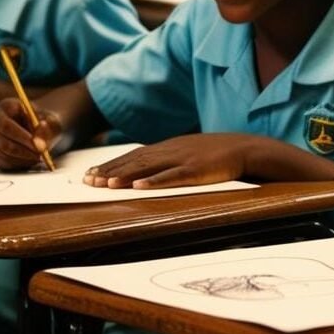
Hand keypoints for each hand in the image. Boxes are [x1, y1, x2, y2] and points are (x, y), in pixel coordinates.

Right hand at [0, 98, 61, 170]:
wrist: (38, 127)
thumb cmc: (44, 121)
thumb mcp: (51, 121)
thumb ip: (47, 129)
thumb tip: (39, 143)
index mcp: (4, 107)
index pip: (6, 126)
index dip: (22, 138)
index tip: (39, 147)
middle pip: (2, 143)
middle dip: (24, 152)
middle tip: (41, 156)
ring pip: (3, 155)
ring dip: (23, 159)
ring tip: (39, 156)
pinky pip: (2, 163)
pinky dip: (18, 164)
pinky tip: (30, 159)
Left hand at [82, 134, 249, 188]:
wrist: (245, 148)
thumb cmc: (217, 153)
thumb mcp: (189, 152)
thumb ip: (169, 159)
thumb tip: (148, 171)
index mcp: (168, 146)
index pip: (133, 155)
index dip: (111, 164)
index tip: (91, 174)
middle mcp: (171, 150)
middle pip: (135, 161)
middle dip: (110, 171)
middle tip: (88, 181)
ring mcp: (182, 160)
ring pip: (148, 168)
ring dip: (126, 176)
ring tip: (106, 184)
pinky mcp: (195, 170)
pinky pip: (171, 177)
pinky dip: (154, 182)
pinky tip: (139, 187)